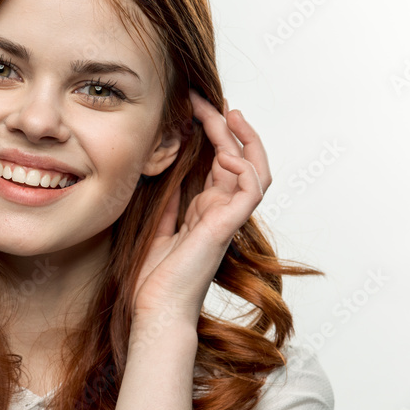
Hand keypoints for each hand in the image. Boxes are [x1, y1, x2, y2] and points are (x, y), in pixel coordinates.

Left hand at [132, 89, 271, 324]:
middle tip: (211, 99)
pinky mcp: (226, 227)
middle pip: (239, 157)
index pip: (220, 162)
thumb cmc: (155, 279)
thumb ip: (166, 200)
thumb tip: (163, 169)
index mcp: (206, 210)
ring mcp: (227, 219)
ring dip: (244, 139)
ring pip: (254, 169)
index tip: (197, 107)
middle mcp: (221, 211)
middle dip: (227, 126)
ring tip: (227, 114)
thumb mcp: (156, 225)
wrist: (156, 310)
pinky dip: (245, 168)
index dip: (214, 133)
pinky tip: (227, 154)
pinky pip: (250, 191)